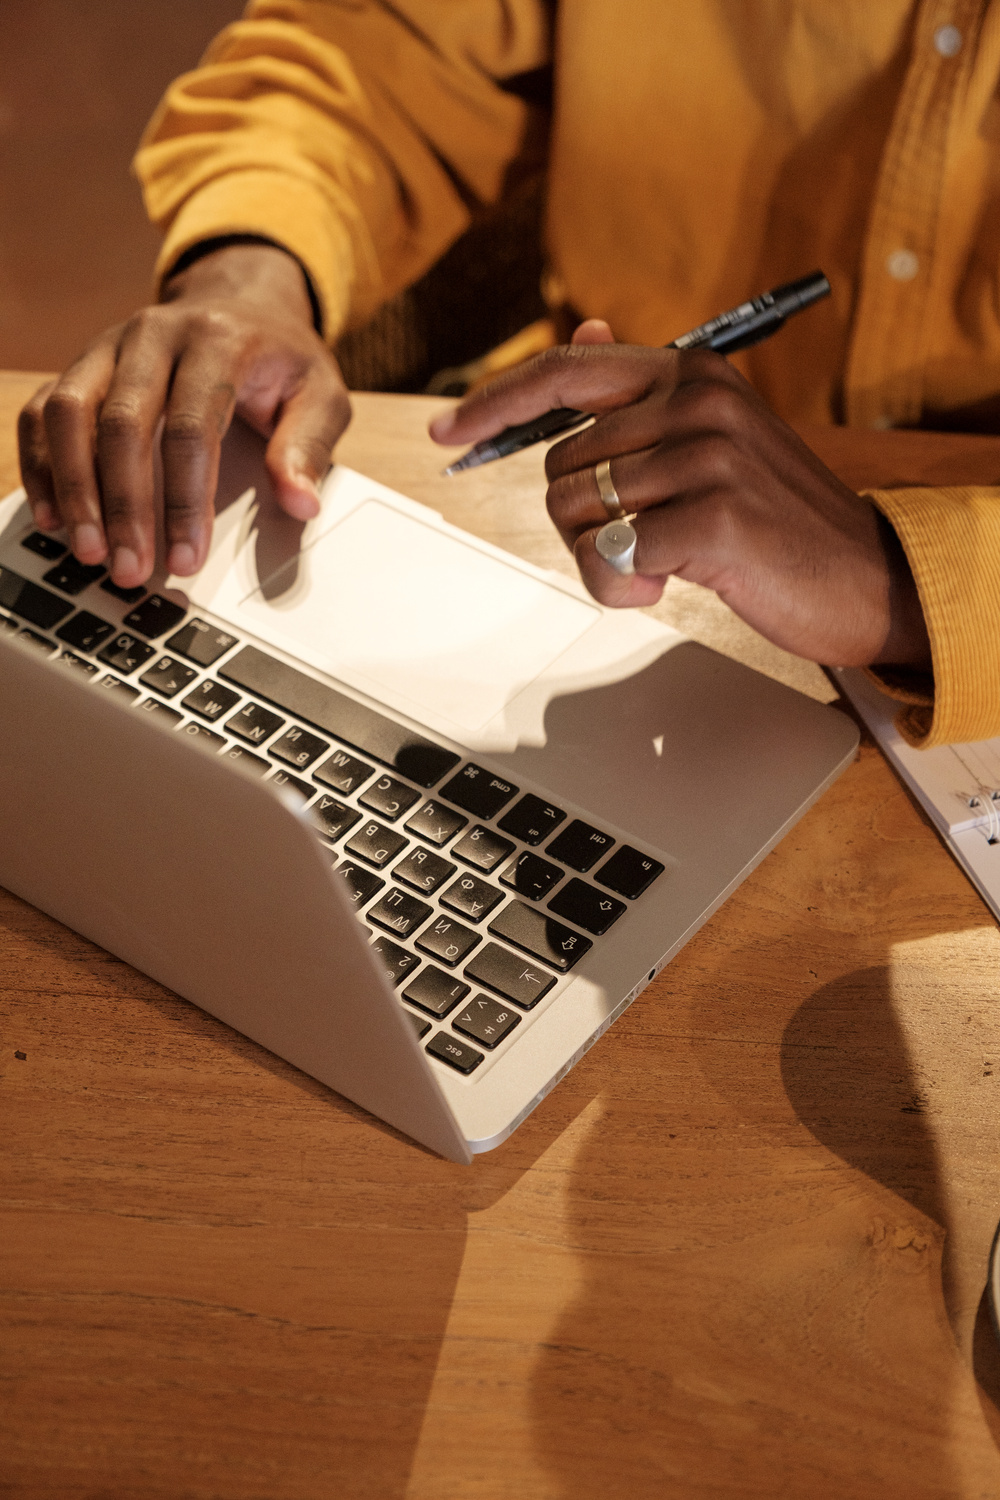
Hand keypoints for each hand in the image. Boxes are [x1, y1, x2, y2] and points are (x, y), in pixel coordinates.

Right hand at [17, 244, 349, 587]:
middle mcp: (154, 334)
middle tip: (129, 568)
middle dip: (124, 505)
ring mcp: (110, 346)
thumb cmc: (281, 358)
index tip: (187, 558)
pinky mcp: (83, 364)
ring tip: (88, 549)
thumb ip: (309, 448)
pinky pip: (44, 410)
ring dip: (74, 488)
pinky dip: (42, 464)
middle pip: (123, 422)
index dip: (185, 500)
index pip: (193, 427)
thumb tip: (300, 502)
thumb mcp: (320, 394)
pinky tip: (54, 515)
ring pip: (70, 412)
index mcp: (217, 340)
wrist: (243, 302)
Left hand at [430, 324, 930, 667]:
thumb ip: (644, 398)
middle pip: (560, 463)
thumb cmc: (776, 518)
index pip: (566, 371)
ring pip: (576, 514)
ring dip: (604, 560)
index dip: (495, 402)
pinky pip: (609, 559)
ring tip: (667, 563)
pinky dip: (623, 588)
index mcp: (692, 372)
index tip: (448, 431)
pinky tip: (670, 586)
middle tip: (642, 540)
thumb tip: (587, 325)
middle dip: (580, 518)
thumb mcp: (714, 439)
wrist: (866, 577)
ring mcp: (708, 456)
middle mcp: (698, 401)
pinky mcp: (713, 517)